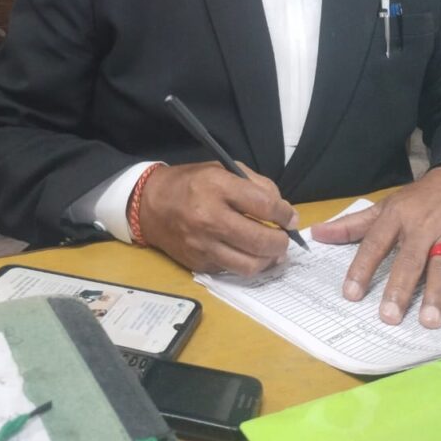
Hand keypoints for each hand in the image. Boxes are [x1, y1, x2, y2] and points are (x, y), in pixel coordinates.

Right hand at [138, 161, 298, 274]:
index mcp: (217, 187)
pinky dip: (246, 264)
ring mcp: (202, 245)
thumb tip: (284, 211)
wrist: (150, 204)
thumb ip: (256, 185)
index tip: (291, 218)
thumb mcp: (223, 170)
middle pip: (260, 240)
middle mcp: (209, 218)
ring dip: (268, 260)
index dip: (285, 214)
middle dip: (281, 242)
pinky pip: (232, 271)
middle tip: (285, 238)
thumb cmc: (191, 183)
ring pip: (249, 265)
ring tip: (272, 251)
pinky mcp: (198, 263)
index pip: (264, 205)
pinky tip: (249, 254)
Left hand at [311, 167, 440, 326]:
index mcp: (396, 216)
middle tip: (388, 317)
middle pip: (410, 259)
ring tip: (428, 321)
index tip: (351, 294)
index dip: (363, 268)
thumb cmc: (415, 200)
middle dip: (400, 288)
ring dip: (436, 294)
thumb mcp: (384, 206)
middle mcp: (422, 226)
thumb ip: (352, 225)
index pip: (375, 243)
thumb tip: (317, 234)